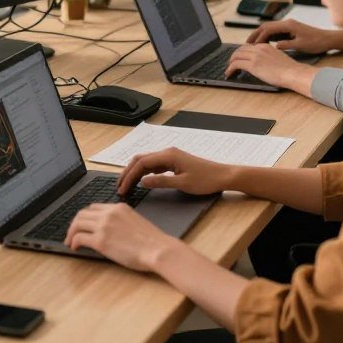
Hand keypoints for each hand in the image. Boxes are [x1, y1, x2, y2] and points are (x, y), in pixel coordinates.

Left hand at [64, 203, 177, 271]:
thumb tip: (110, 230)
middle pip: (82, 213)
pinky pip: (80, 238)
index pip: (94, 207)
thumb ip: (121, 220)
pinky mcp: (101, 241)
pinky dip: (73, 242)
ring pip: (77, 224)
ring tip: (70, 241)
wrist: (158, 249)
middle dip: (74, 224)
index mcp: (118, 207)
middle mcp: (109, 213)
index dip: (85, 217)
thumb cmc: (152, 241)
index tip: (82, 225)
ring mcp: (104, 226)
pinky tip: (74, 247)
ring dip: (70, 233)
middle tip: (71, 234)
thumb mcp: (135, 221)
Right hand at [117, 147, 233, 196]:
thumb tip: (142, 182)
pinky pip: (154, 165)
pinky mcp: (174, 162)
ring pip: (146, 162)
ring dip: (135, 172)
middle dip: (128, 172)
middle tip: (119, 187)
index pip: (141, 163)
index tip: (122, 189)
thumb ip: (161, 182)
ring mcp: (171, 157)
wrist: (223, 176)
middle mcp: (167, 153)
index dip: (129, 176)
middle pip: (140, 160)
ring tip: (127, 185)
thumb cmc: (206, 180)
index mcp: (168, 155)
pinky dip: (145, 172)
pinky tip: (142, 181)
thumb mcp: (182, 184)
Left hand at [225, 43, 316, 93]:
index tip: (239, 58)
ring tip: (228, 69)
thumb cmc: (290, 70)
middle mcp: (259, 48)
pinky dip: (230, 69)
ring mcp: (255, 56)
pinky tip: (229, 73)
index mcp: (265, 46)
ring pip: (236, 56)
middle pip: (240, 50)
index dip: (241, 52)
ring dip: (230, 63)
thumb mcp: (278, 58)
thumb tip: (262, 64)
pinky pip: (235, 64)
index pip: (248, 47)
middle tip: (231, 63)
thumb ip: (268, 57)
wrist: (294, 73)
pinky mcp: (252, 65)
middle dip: (234, 56)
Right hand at [246, 19, 336, 53]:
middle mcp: (287, 23)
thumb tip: (275, 45)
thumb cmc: (317, 42)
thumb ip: (287, 45)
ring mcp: (288, 26)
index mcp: (289, 25)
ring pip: (270, 28)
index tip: (253, 46)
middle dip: (256, 34)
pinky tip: (264, 44)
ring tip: (252, 44)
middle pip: (266, 26)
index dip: (259, 37)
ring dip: (260, 35)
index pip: (269, 29)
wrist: (328, 39)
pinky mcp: (290, 30)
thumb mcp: (302, 45)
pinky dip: (267, 36)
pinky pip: (275, 32)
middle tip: (246, 43)